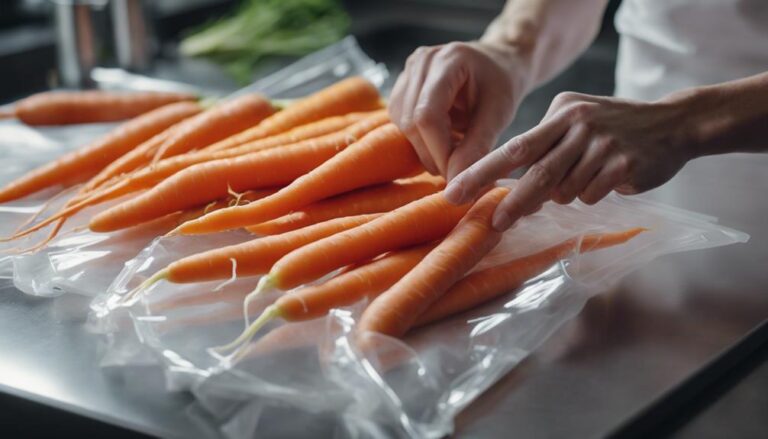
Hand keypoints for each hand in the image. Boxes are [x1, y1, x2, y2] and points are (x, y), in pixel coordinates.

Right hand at [388, 41, 529, 178]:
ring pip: (402, 124)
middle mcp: (421, 61)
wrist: (498, 64)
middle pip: (411, 122)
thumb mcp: (499, 115)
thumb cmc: (502, 86)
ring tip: (453, 153)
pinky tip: (442, 140)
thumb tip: (455, 183)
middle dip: (432, 154)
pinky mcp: (402, 86)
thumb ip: (476, 148)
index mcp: (448, 60)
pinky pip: (401, 121)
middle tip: (457, 171)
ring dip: (425, 149)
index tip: (457, 175)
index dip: (439, 151)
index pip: (427, 115)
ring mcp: (408, 72)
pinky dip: (420, 140)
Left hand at [445, 91, 695, 229]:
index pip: (514, 146)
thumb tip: (510, 188)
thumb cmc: (614, 127)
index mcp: (560, 112)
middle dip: (513, 202)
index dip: (482, 172)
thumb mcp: (576, 121)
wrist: (674, 124)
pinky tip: (607, 179)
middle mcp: (578, 124)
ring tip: (586, 177)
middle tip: (495, 223)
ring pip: (566, 190)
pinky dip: (592, 194)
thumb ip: (545, 148)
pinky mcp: (624, 163)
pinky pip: (591, 194)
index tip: (455, 192)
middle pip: (536, 172)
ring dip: (567, 194)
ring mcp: (602, 143)